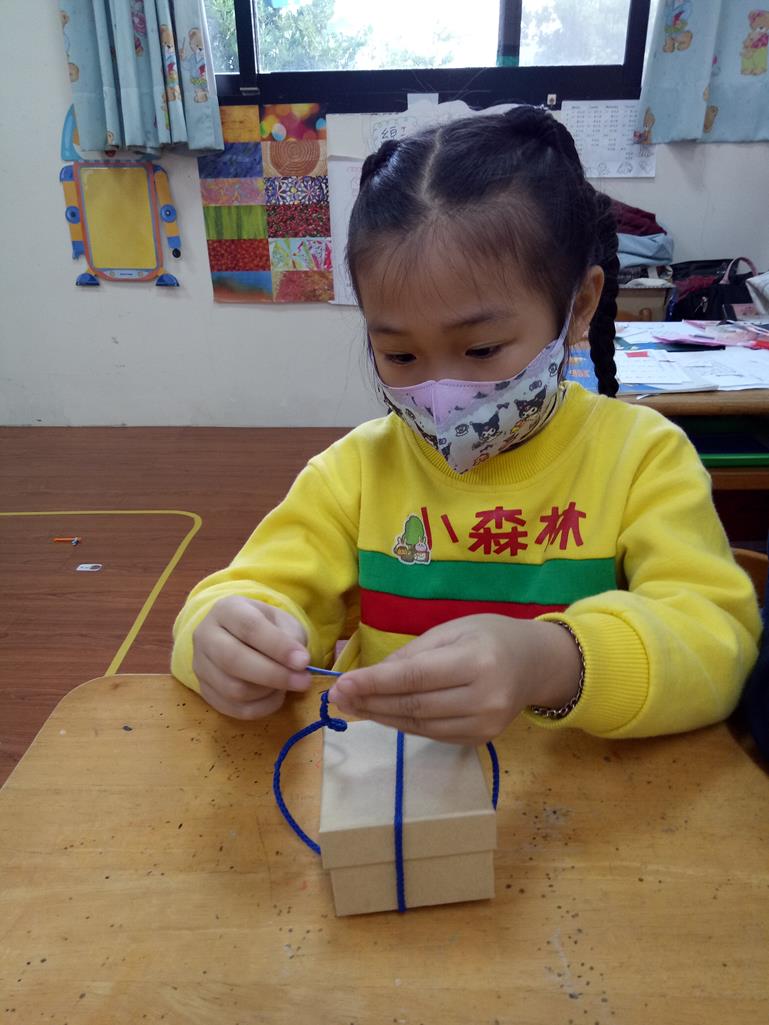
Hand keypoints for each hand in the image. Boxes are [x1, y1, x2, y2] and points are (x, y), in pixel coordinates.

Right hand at [192, 596, 309, 719]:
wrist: (239, 637)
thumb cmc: (266, 627)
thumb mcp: (283, 621)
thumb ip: (291, 638)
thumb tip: (298, 664)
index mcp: (227, 610)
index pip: (249, 627)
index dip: (278, 646)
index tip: (304, 661)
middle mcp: (206, 636)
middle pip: (234, 660)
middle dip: (274, 675)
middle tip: (303, 681)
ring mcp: (200, 666)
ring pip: (233, 689)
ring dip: (268, 691)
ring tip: (288, 684)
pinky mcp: (205, 692)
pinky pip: (235, 709)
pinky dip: (262, 707)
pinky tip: (275, 695)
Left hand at [328, 615, 581, 744]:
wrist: (536, 664)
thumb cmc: (490, 636)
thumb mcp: (452, 630)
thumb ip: (413, 654)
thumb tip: (370, 677)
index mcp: (477, 661)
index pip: (415, 677)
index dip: (375, 683)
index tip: (342, 684)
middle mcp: (484, 698)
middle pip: (414, 705)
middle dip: (370, 701)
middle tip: (337, 697)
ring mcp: (485, 724)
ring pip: (419, 725)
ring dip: (381, 716)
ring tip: (352, 706)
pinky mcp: (481, 740)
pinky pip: (432, 734)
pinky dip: (403, 725)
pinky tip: (383, 714)